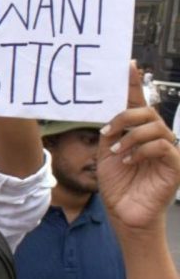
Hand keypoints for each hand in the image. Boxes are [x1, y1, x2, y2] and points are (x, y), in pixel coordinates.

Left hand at [98, 63, 179, 231]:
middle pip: (147, 111)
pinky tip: (129, 160)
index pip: (137, 104)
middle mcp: (155, 137)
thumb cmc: (118, 185)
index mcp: (138, 132)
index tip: (128, 65)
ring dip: (131, 136)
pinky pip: (163, 146)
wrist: (124, 213)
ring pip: (156, 126)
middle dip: (125, 117)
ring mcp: (167, 151)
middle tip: (108, 132)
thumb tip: (106, 111)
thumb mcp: (106, 154)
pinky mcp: (175, 166)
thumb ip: (110, 132)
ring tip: (117, 151)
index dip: (134, 84)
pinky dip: (142, 150)